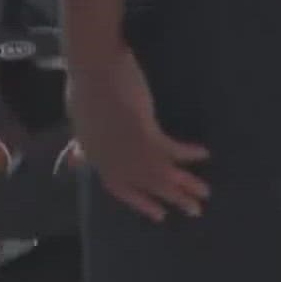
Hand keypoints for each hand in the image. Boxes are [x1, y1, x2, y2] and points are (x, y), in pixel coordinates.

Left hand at [66, 42, 209, 221]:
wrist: (94, 67)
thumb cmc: (85, 87)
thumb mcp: (79, 122)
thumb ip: (82, 145)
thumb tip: (75, 159)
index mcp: (95, 156)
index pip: (119, 188)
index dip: (140, 202)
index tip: (160, 214)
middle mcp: (113, 159)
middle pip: (147, 185)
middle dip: (172, 198)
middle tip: (195, 211)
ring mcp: (128, 149)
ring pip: (162, 174)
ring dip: (186, 184)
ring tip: (206, 192)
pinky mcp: (144, 134)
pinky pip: (171, 151)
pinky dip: (188, 154)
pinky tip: (204, 154)